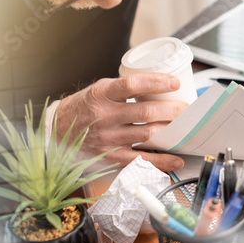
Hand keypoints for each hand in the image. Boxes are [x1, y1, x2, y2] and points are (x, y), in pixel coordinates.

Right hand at [54, 73, 188, 171]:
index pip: (133, 84)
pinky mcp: (111, 157)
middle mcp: (105, 116)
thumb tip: (158, 86)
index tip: (174, 82)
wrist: (56, 132)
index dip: (156, 82)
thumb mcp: (98, 90)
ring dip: (171, 131)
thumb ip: (124, 89)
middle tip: (187, 108)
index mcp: (102, 95)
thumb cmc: (83, 108)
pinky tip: (175, 158)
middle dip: (172, 110)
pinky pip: (140, 160)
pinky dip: (161, 160)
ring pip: (147, 134)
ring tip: (186, 126)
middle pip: (145, 112)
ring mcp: (108, 138)